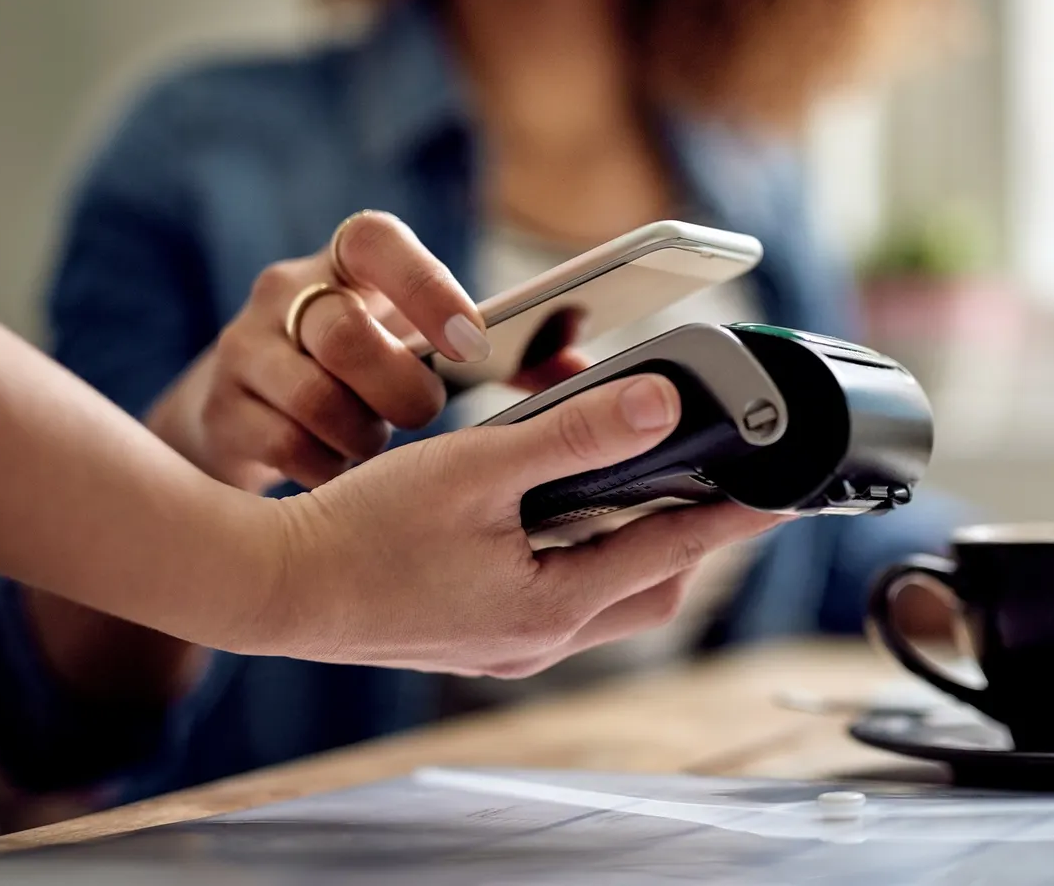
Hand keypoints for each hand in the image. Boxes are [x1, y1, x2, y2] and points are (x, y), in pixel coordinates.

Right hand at [147, 212, 583, 492]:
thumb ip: (516, 357)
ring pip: (307, 392)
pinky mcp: (222, 412)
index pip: (372, 239)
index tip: (471, 341)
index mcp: (351, 265)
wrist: (252, 417)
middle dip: (396, 386)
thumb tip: (604, 380)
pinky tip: (342, 483)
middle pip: (340, 330)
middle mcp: (290, 296)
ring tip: (381, 456)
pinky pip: (279, 445)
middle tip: (427, 417)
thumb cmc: (369, 377)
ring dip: (360, 435)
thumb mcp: (429, 349)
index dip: (423, 286)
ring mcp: (246, 352)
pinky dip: (323, 470)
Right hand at [250, 373, 790, 674]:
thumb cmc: (360, 534)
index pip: (674, 551)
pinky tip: (550, 518)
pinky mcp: (476, 635)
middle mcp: (538, 638)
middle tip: (704, 480)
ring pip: (603, 597)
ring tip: (630, 486)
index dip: (733, 516)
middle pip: (648, 587)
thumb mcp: (477, 470)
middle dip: (686, 536)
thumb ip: (575, 436)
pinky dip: (577, 557)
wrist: (272, 588)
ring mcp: (506, 645)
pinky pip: (557, 600)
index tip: (781, 493)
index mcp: (551, 605)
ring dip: (627, 545)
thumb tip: (663, 407)